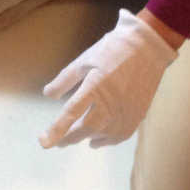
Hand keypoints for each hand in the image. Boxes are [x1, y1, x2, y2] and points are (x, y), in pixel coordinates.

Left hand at [38, 9, 175, 148]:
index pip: (71, 113)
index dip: (56, 130)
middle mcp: (112, 102)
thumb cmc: (112, 50)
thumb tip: (48, 94)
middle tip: (59, 142)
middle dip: (70, 138)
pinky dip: (107, 140)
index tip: (43, 142)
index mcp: (95, 86)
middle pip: (87, 128)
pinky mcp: (138, 113)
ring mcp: (127, 109)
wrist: (147, 47)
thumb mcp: (84, 60)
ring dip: (87, 138)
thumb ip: (65, 79)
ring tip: (75, 137)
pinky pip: (120, 135)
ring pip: (103, 133)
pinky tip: (97, 140)